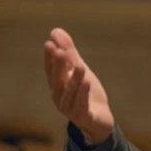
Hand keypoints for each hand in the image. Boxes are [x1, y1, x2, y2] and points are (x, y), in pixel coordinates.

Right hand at [44, 28, 113, 144]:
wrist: (100, 120)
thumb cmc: (87, 94)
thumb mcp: (80, 70)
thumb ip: (70, 53)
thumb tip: (55, 31)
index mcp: (57, 85)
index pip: (50, 69)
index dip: (49, 58)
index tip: (49, 43)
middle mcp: (59, 96)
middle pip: (57, 80)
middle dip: (59, 66)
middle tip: (61, 51)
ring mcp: (69, 108)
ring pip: (69, 92)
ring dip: (73, 79)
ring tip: (80, 66)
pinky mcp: (82, 116)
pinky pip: (81, 104)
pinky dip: (82, 93)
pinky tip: (86, 81)